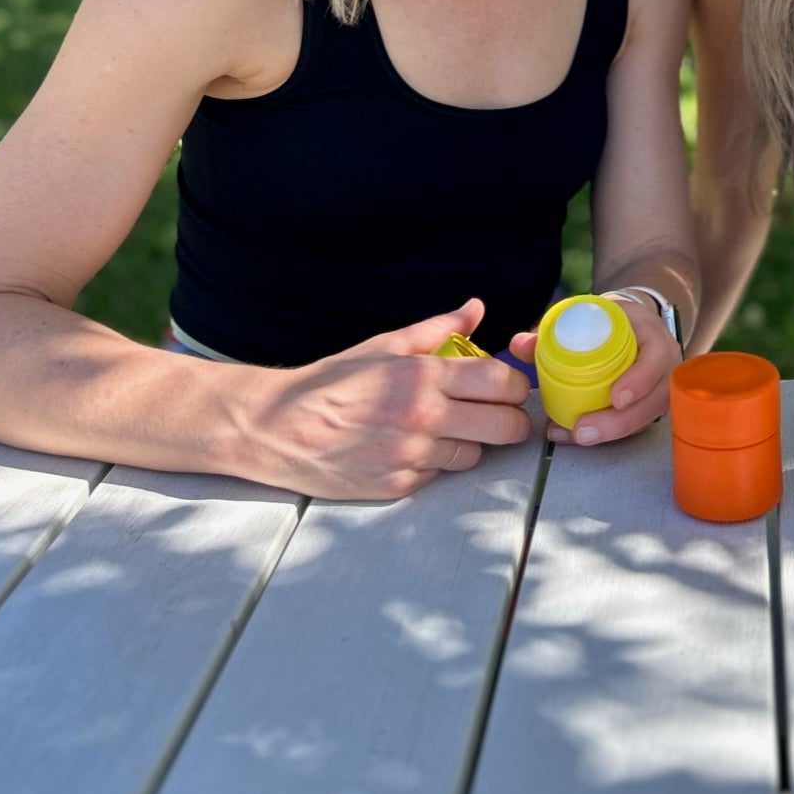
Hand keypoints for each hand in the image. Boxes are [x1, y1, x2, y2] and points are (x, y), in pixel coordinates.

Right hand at [238, 299, 533, 500]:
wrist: (279, 428)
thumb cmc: (332, 383)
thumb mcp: (383, 345)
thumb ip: (437, 329)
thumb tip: (475, 308)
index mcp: (423, 376)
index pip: (502, 382)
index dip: (515, 386)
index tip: (507, 387)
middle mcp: (423, 417)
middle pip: (505, 426)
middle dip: (510, 421)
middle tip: (498, 415)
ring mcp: (412, 456)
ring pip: (475, 454)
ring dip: (470, 443)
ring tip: (445, 428)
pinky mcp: (399, 486)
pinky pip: (440, 476)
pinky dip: (435, 463)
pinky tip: (413, 448)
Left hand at [515, 304, 679, 447]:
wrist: (634, 325)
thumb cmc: (611, 321)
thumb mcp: (590, 315)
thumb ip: (552, 330)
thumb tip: (520, 345)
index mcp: (652, 336)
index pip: (656, 358)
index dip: (639, 380)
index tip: (615, 397)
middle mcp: (665, 365)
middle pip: (653, 400)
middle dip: (619, 422)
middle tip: (582, 431)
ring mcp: (662, 388)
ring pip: (646, 418)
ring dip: (610, 433)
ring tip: (575, 437)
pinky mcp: (652, 405)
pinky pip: (635, 425)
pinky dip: (606, 434)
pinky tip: (575, 436)